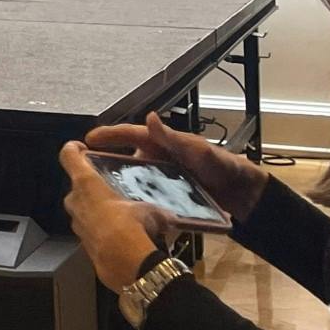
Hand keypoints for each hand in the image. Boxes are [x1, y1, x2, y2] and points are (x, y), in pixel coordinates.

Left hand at [61, 142, 166, 290]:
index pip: (68, 155)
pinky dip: (100, 230)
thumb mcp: (151, 210)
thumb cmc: (133, 225)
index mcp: (86, 182)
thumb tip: (169, 214)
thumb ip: (153, 206)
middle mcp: (74, 200)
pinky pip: (90, 230)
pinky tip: (119, 237)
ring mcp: (75, 223)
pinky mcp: (81, 243)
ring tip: (119, 216)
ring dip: (96, 210)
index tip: (80, 147)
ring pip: (83, 209)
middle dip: (93, 187)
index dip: (72, 148)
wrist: (125, 264)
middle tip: (112, 190)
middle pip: (78, 186)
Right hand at [85, 111, 267, 221]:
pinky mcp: (168, 195)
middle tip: (85, 172)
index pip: (128, 134)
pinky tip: (127, 211)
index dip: (107, 136)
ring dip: (119, 185)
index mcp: (161, 142)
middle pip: (125, 158)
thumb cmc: (223, 166)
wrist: (245, 195)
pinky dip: (137, 201)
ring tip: (101, 195)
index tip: (85, 141)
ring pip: (134, 179)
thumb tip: (150, 118)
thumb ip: (173, 137)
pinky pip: (147, 196)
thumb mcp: (198, 150)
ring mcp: (162, 177)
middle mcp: (157, 158)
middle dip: (105, 163)